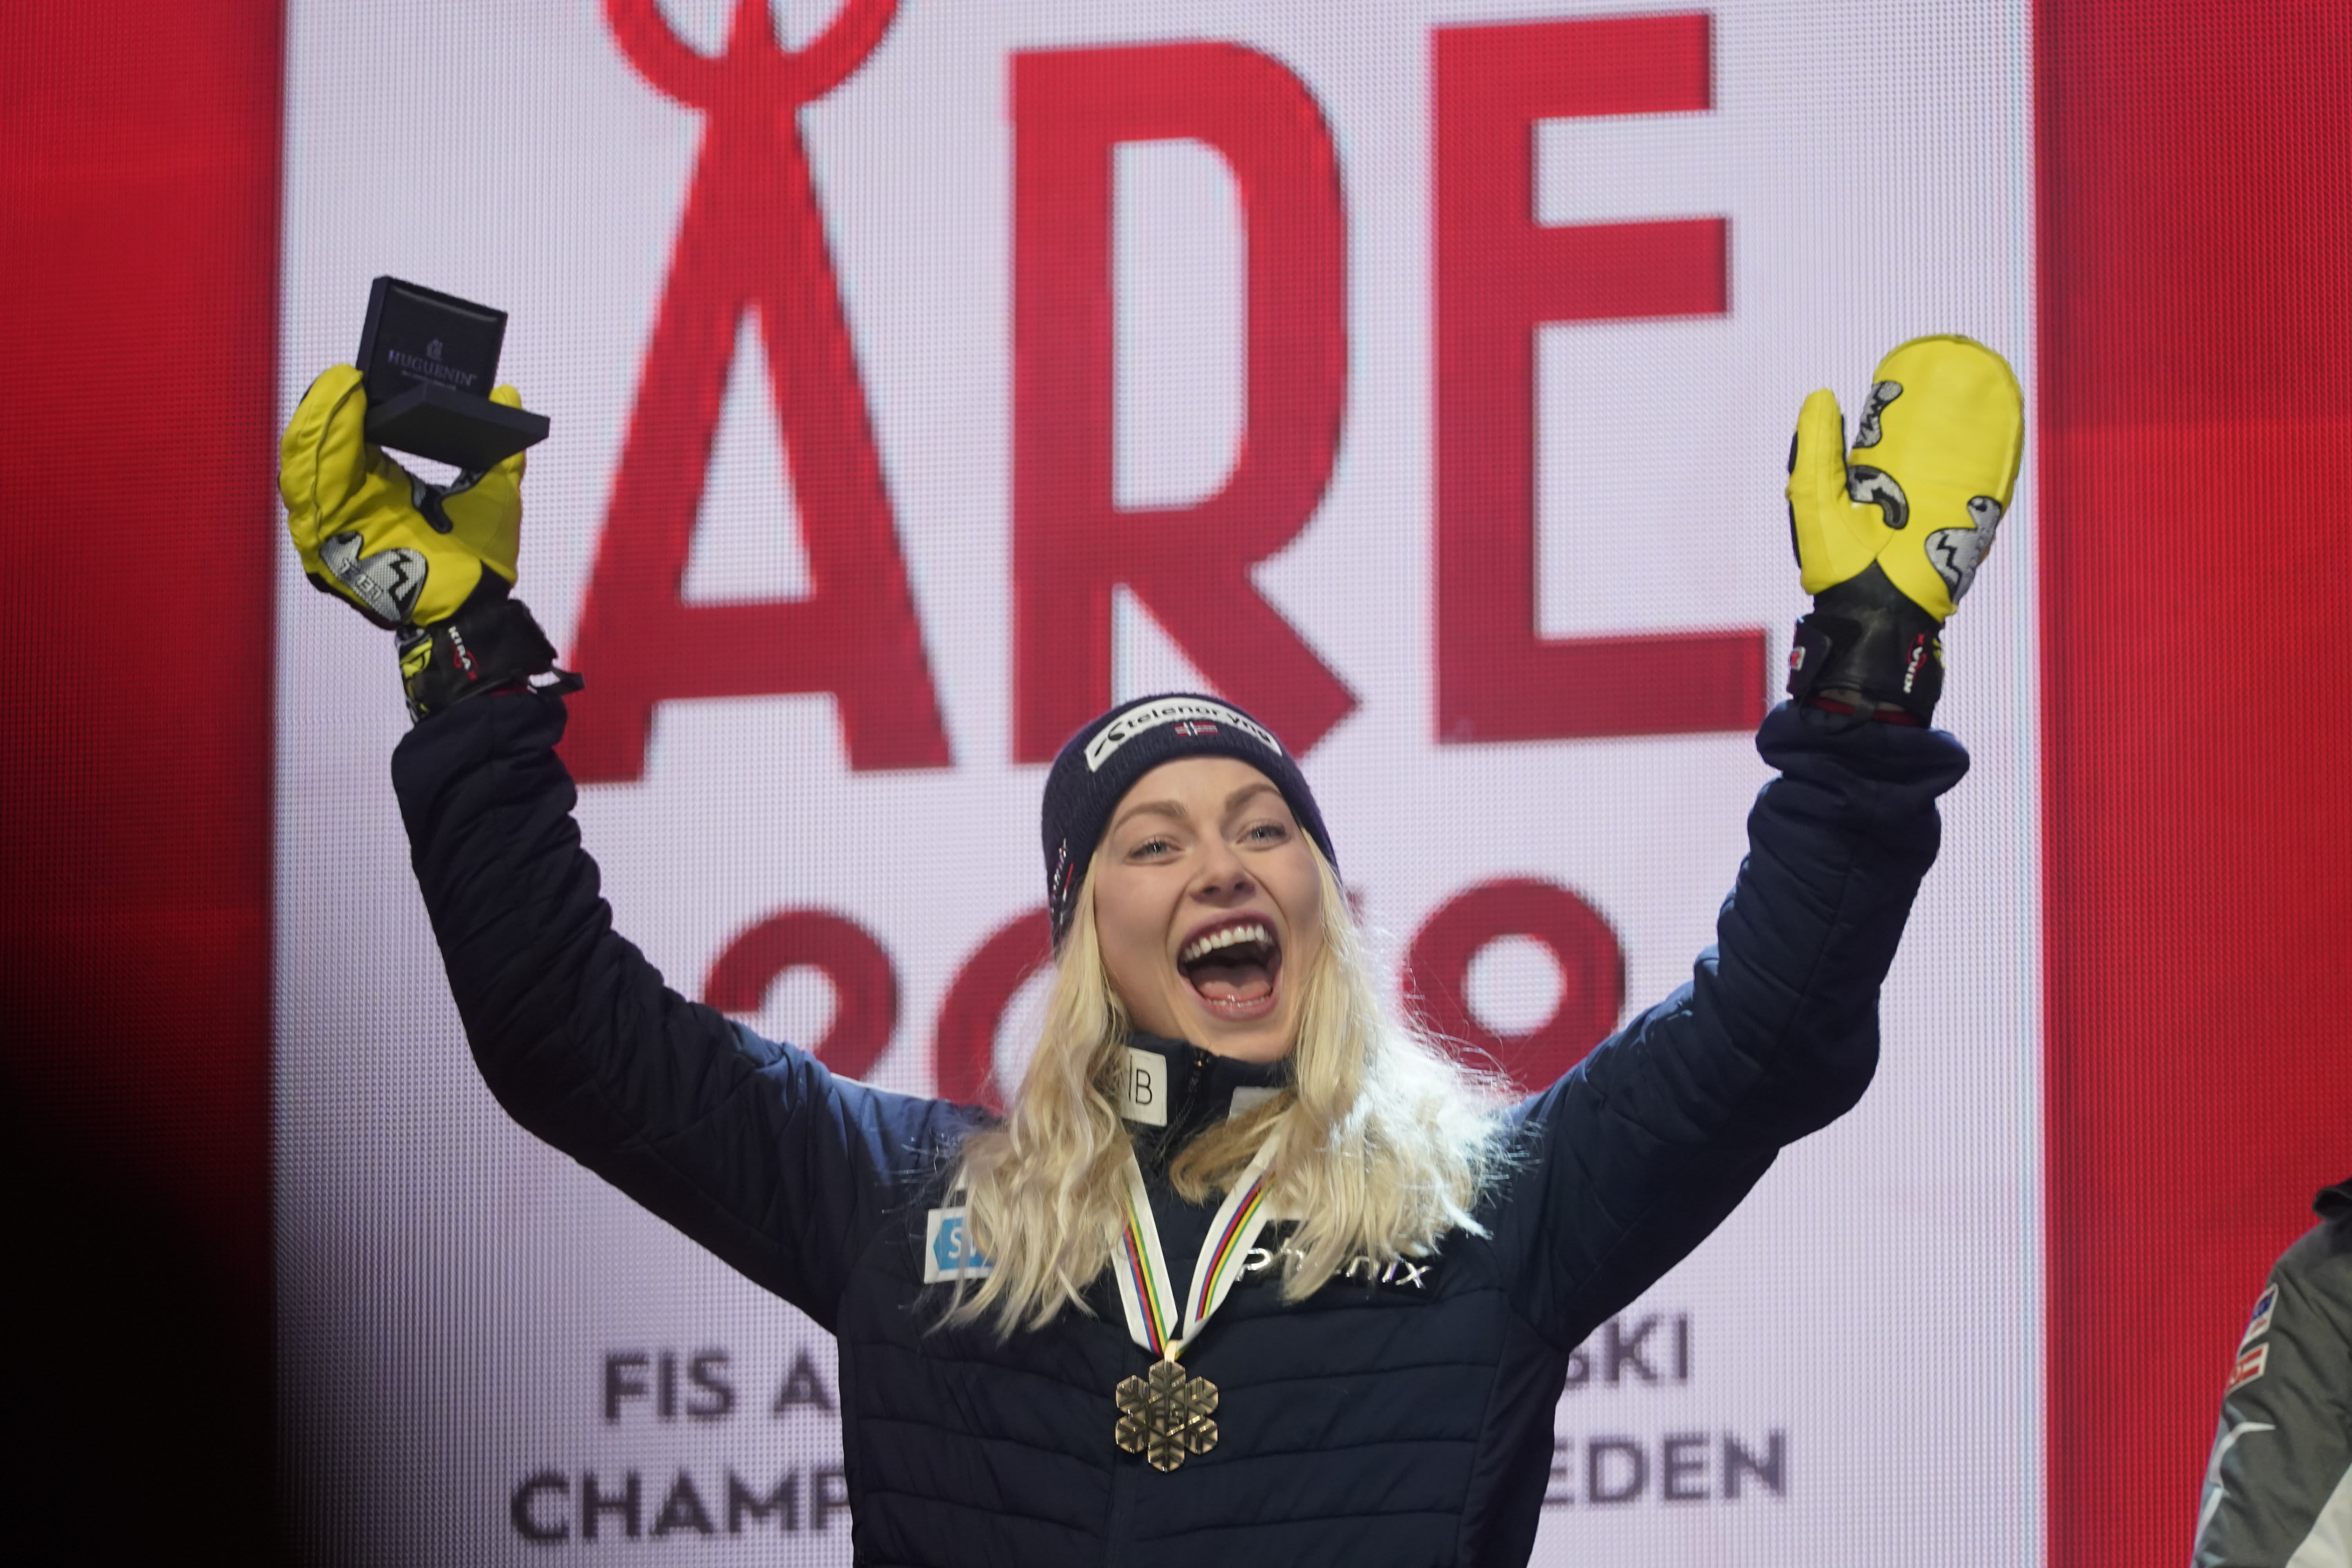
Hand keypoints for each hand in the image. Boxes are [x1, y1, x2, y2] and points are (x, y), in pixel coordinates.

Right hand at [279, 364, 526, 628]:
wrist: (475, 610)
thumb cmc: (477, 561)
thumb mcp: (490, 492)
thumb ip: (498, 447)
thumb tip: (505, 396)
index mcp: (375, 490)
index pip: (345, 439)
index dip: (346, 405)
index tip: (362, 375)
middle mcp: (345, 505)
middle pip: (317, 445)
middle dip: (327, 407)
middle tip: (347, 376)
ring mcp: (329, 525)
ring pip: (305, 460)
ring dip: (320, 419)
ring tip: (342, 385)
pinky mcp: (321, 542)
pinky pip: (311, 484)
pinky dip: (322, 444)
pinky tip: (337, 414)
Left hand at [1784, 335, 2023, 716]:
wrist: (1871, 618)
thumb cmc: (1836, 564)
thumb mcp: (1815, 497)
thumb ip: (1816, 447)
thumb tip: (1821, 394)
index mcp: (1871, 489)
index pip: (1894, 439)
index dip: (1906, 409)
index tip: (1920, 375)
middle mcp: (1907, 500)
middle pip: (1935, 448)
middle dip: (1951, 416)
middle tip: (1966, 377)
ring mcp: (1939, 516)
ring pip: (1964, 467)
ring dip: (1980, 438)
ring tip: (1992, 400)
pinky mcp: (1967, 534)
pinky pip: (1987, 494)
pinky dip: (1999, 468)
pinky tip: (2008, 440)